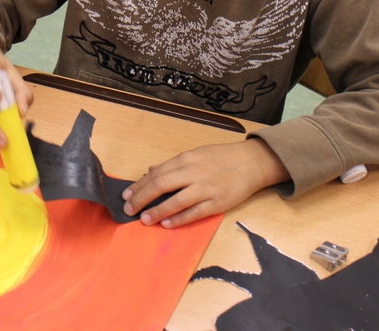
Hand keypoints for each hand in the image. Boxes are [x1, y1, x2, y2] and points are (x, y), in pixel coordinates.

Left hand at [121, 138, 288, 227]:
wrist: (251, 162)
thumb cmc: (222, 158)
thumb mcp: (195, 154)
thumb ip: (173, 165)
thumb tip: (151, 171)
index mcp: (186, 159)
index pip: (156, 173)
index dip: (139, 185)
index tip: (127, 195)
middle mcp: (193, 172)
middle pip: (161, 185)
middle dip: (142, 198)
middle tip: (129, 209)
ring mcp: (205, 188)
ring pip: (176, 201)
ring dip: (157, 211)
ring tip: (145, 219)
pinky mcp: (216, 202)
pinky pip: (194, 212)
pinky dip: (178, 219)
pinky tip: (166, 223)